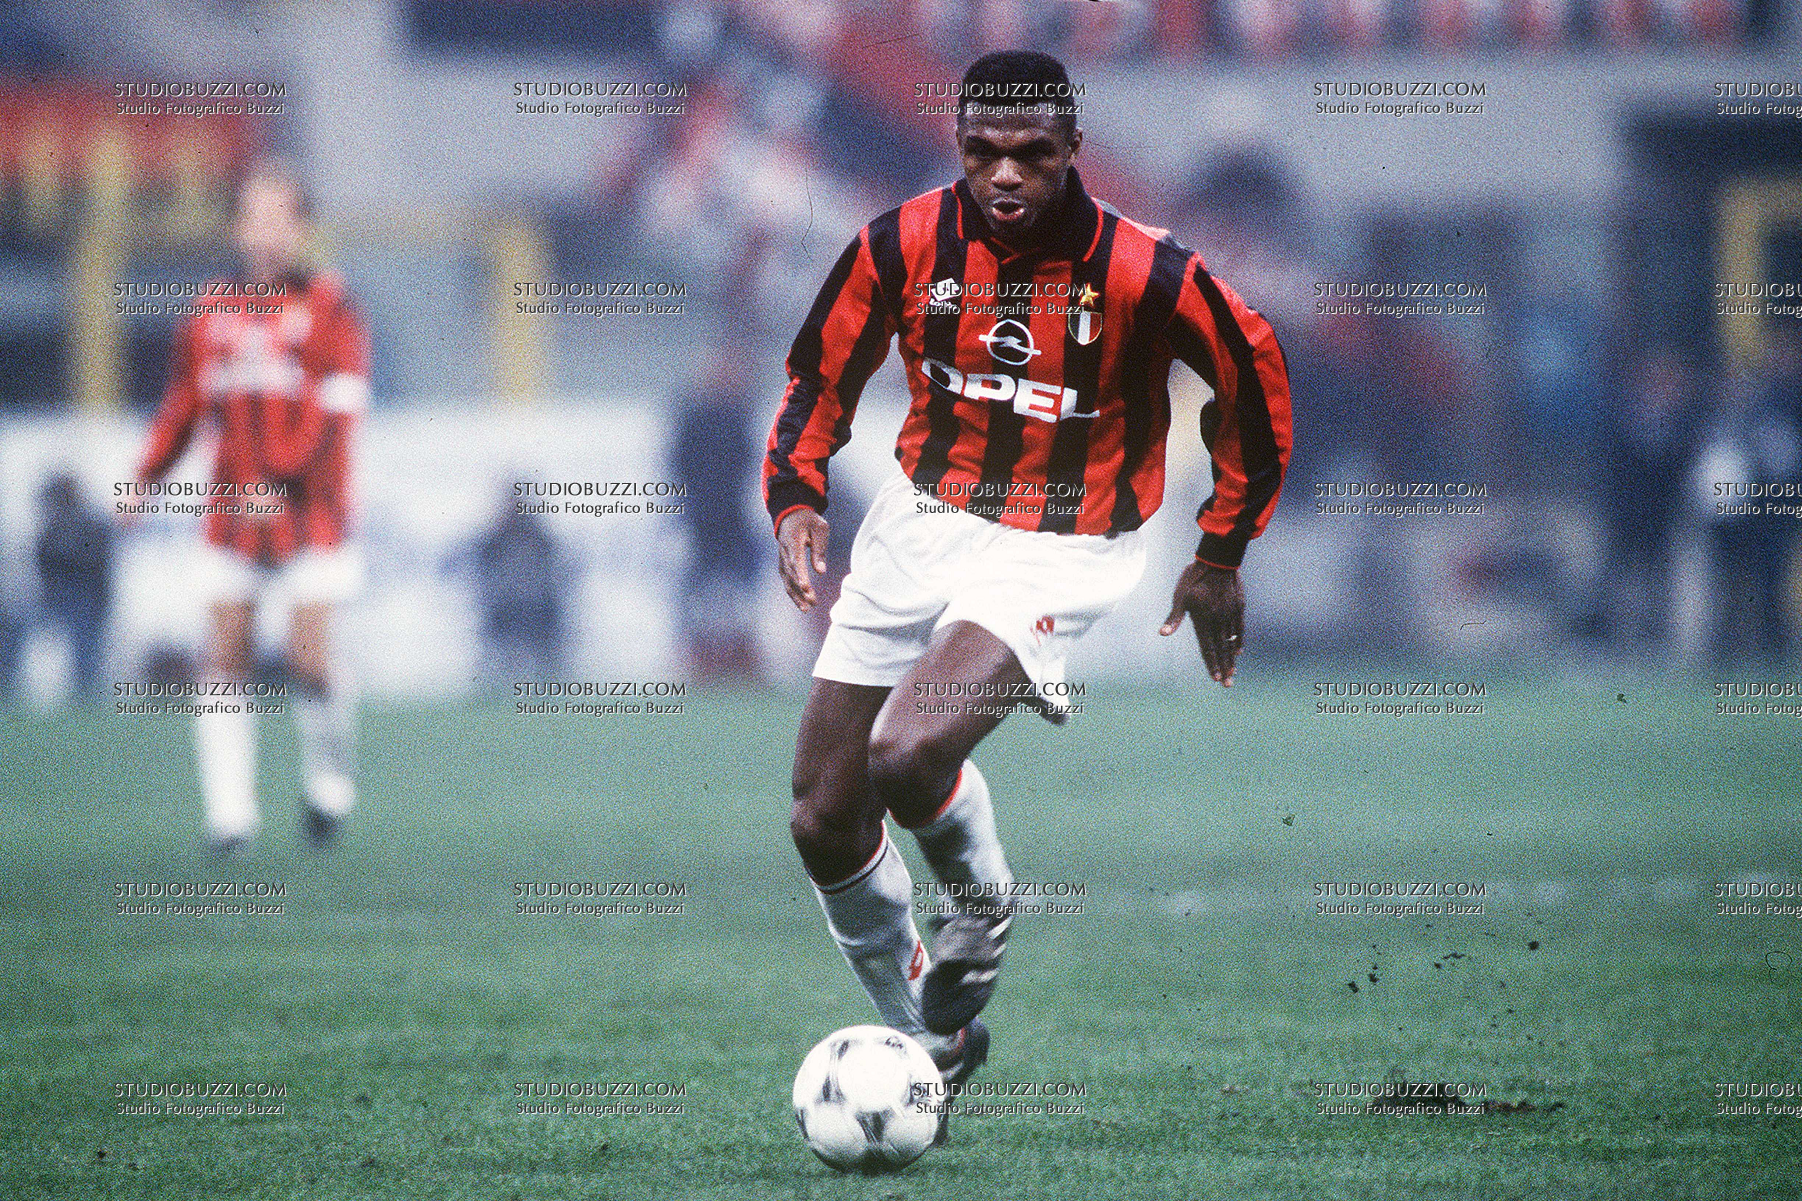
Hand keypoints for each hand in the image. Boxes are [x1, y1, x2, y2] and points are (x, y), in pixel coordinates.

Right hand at [777, 508, 830, 611]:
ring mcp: (782, 558)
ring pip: (786, 579)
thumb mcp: (820, 528)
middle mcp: (784, 552)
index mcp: (793, 541)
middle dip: (801, 590)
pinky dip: (792, 591)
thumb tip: (821, 571)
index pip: (796, 561)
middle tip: (812, 603)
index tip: (807, 589)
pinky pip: (785, 579)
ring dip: (795, 595)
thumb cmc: (809, 521)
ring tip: (806, 609)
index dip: (801, 576)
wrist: (791, 514)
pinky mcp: (783, 562)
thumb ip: (820, 549)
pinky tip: (800, 601)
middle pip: (791, 574)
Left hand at [1160, 560, 1244, 685]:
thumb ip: (1174, 617)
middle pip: (1221, 649)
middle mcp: (1219, 620)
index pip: (1207, 647)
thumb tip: (1163, 633)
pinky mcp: (1239, 606)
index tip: (1215, 678)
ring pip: (1231, 641)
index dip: (1211, 663)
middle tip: (1227, 685)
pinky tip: (1238, 651)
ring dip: (1231, 658)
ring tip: (1233, 673)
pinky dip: (1238, 641)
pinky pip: (1240, 628)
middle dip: (1224, 668)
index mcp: (1203, 619)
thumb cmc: (1194, 577)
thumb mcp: (1180, 596)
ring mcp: (1230, 614)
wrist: (1218, 559)